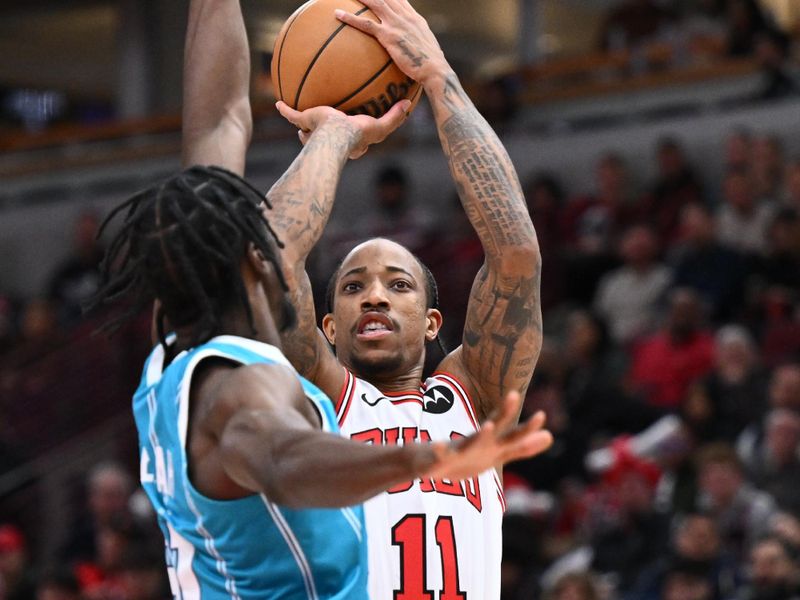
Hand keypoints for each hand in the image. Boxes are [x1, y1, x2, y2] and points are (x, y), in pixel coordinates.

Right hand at [276, 99, 409, 158]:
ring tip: (302, 113)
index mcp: (347, 142)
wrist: (335, 135)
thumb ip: (394, 117)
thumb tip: (409, 105)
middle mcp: (329, 139)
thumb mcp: (380, 126)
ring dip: (304, 127)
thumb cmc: (356, 134)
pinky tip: (277, 102)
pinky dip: (284, 110)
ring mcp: (314, 134)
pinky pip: (291, 116)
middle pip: (326, 136)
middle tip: (326, 122)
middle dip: (324, 132)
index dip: (351, 135)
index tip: (352, 128)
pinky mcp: (304, 123)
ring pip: (307, 131)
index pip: (348, 141)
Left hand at [335, 0, 450, 86]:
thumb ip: (417, 44)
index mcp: (414, 18)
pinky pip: (366, 24)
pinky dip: (350, 18)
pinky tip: (337, 14)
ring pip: (375, 3)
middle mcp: (405, 16)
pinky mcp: (389, 36)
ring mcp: (396, 24)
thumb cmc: (431, 66)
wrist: (435, 70)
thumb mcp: (426, 49)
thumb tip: (413, 50)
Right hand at [420, 391, 552, 480]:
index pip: (510, 433)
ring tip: (489, 427)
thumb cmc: (466, 459)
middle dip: (503, 414)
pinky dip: (440, 450)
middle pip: (492, 428)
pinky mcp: (439, 458)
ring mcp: (457, 449)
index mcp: (490, 444)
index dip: (526, 427)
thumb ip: (522, 447)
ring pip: (469, 442)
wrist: (429, 464)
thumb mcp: (497, 455)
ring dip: (479, 435)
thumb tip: (550, 436)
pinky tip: (438, 445)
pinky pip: (440, 454)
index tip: (543, 415)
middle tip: (515, 395)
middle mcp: (476, 443)